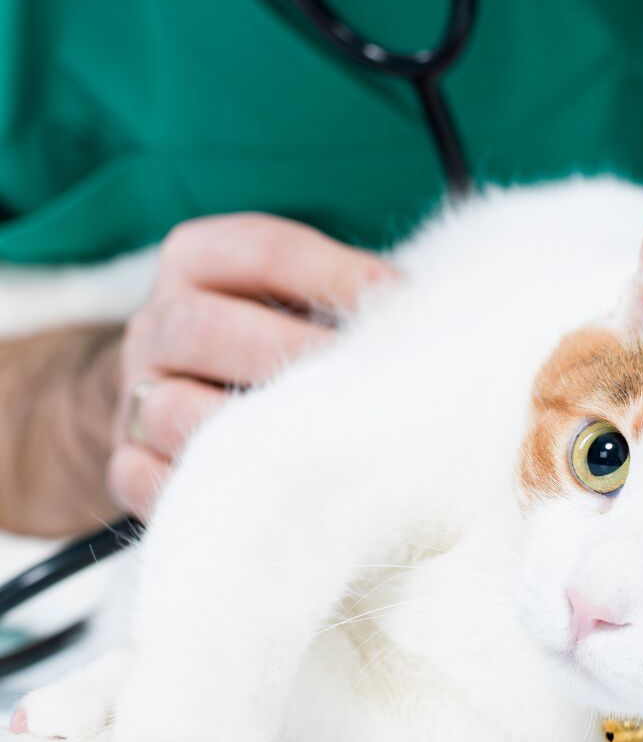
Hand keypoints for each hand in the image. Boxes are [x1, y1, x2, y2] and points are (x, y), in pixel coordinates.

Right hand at [109, 213, 395, 517]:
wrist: (180, 390)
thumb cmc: (272, 336)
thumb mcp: (299, 294)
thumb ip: (345, 295)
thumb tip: (418, 311)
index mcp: (197, 260)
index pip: (261, 250)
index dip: (331, 272)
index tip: (394, 300)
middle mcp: (155, 323)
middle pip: (203, 328)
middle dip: (289, 354)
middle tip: (360, 382)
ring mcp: (132, 395)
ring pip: (170, 411)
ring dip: (246, 432)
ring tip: (318, 445)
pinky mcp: (124, 460)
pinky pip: (144, 478)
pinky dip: (199, 488)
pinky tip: (262, 491)